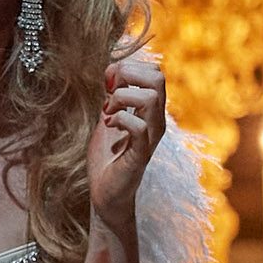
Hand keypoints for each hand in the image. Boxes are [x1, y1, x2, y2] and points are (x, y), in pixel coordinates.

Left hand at [90, 45, 166, 240]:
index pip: (154, 72)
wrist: (105, 195)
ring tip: (107, 112)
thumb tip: (110, 71)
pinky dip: (120, 119)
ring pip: (151, 97)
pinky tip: (109, 125)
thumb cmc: (107, 159)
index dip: (128, 68)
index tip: (107, 84)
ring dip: (122, 98)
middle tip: (108, 93)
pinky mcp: (141, 155)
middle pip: (157, 77)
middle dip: (127, 75)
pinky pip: (139, 127)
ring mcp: (150, 137)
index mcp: (150, 111)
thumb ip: (112, 97)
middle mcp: (155, 121)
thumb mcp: (107, 119)